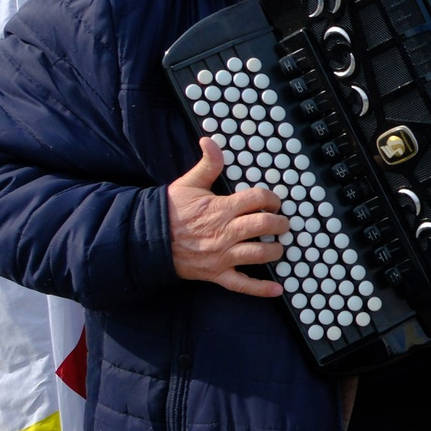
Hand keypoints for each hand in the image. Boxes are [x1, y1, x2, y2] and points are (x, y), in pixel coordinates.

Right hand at [167, 138, 288, 297]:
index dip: (271, 199)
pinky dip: (261, 289)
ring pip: (259, 254)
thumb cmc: (170, 211)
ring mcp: (222, 256)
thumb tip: (210, 141)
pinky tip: (277, 289)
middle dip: (279, 224)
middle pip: (264, 226)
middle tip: (282, 224)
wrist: (148, 239)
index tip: (274, 202)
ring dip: (275, 250)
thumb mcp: (188, 183)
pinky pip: (242, 284)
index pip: (257, 200)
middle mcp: (225, 233)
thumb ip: (207, 164)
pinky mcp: (216, 274)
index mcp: (220, 209)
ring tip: (278, 246)